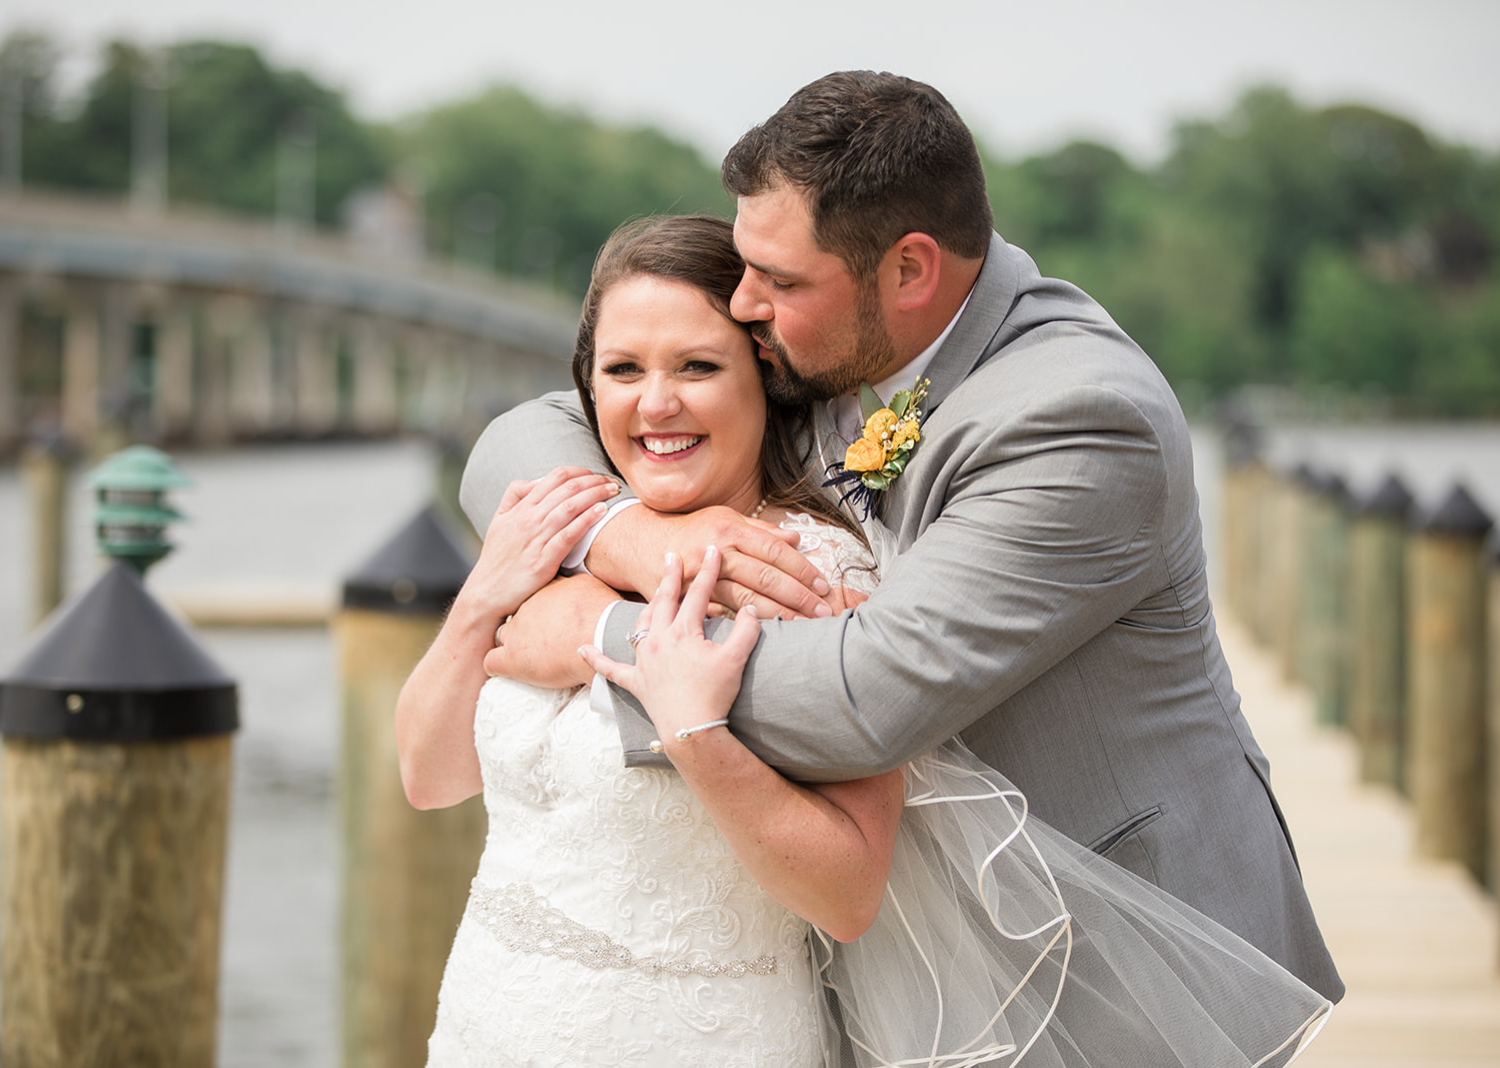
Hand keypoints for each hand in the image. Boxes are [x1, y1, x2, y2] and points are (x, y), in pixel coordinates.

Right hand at [465, 466, 618, 623]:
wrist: (486, 592)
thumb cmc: (497, 558)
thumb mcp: (499, 520)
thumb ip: (514, 496)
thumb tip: (535, 481)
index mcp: (520, 508)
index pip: (554, 478)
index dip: (579, 472)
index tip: (595, 475)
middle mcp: (528, 519)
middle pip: (566, 489)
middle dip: (593, 481)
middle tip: (611, 481)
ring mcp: (536, 539)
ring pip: (569, 508)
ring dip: (595, 495)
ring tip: (613, 491)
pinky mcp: (543, 560)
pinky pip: (568, 535)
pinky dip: (586, 520)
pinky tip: (602, 511)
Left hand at [484, 573, 621, 687]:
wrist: (598, 636)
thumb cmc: (602, 614)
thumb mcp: (589, 586)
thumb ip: (576, 584)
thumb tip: (579, 584)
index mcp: (543, 590)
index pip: (533, 597)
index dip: (541, 611)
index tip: (552, 621)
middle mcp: (526, 607)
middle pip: (517, 615)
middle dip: (526, 626)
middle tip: (544, 640)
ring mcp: (516, 632)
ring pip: (502, 635)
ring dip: (512, 645)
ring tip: (528, 656)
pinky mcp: (512, 658)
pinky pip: (491, 661)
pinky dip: (497, 666)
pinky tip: (507, 670)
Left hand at [580, 546, 760, 740]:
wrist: (692, 730)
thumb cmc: (714, 695)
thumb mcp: (736, 659)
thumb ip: (746, 630)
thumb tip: (751, 608)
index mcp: (682, 632)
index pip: (697, 594)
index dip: (706, 571)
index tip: (710, 551)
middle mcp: (658, 641)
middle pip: (663, 601)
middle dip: (669, 577)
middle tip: (670, 557)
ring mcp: (644, 661)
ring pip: (640, 625)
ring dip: (647, 606)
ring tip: (653, 593)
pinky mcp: (635, 682)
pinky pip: (610, 669)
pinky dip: (596, 659)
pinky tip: (582, 649)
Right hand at [588, 506, 834, 620]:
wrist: (645, 544)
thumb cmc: (693, 532)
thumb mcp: (726, 520)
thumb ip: (762, 531)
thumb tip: (796, 538)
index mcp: (731, 529)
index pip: (775, 550)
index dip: (801, 568)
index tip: (822, 585)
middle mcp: (717, 551)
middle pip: (765, 575)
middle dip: (796, 594)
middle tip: (822, 610)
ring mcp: (703, 575)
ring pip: (747, 597)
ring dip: (778, 613)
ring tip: (802, 624)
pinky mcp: (690, 596)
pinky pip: (724, 612)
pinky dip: (745, 623)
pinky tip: (765, 633)